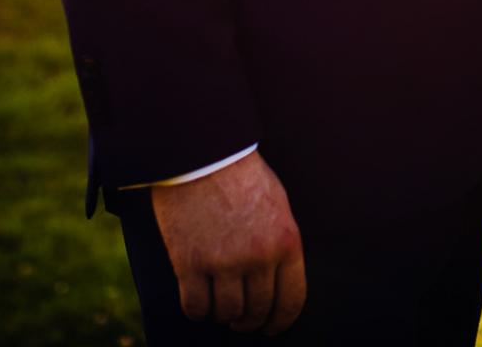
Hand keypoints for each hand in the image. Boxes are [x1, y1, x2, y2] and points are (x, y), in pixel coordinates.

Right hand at [149, 150, 305, 335]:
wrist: (202, 152)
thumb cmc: (240, 174)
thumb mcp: (277, 204)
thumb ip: (280, 243)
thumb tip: (278, 278)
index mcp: (286, 241)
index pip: (291, 300)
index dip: (281, 321)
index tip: (271, 328)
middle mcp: (258, 257)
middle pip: (258, 310)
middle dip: (250, 321)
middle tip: (241, 321)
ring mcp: (223, 262)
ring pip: (227, 312)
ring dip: (223, 315)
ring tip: (219, 306)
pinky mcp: (190, 262)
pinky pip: (195, 306)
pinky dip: (197, 310)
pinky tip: (198, 301)